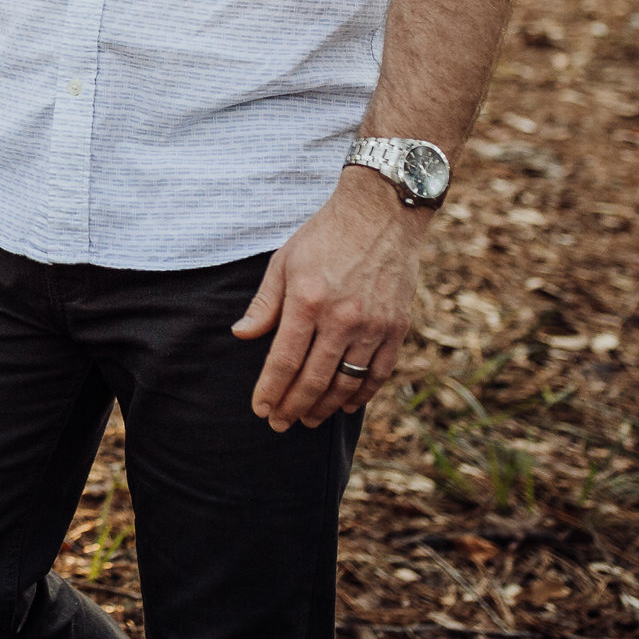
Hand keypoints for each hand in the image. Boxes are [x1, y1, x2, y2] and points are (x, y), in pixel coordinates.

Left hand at [233, 165, 430, 429]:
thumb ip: (264, 304)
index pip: (284, 360)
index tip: (260, 409)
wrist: (381, 215)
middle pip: (314, 379)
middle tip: (279, 424)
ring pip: (347, 382)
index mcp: (307, 301)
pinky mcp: (397, 328)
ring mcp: (373, 326)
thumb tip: (241, 335)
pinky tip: (346, 405)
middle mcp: (342, 318)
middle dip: (293, 407)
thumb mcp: (283, 262)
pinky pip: (379, 373)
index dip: (271, 390)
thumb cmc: (324, 236)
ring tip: (308, 419)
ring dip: (325, 407)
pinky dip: (363, 394)